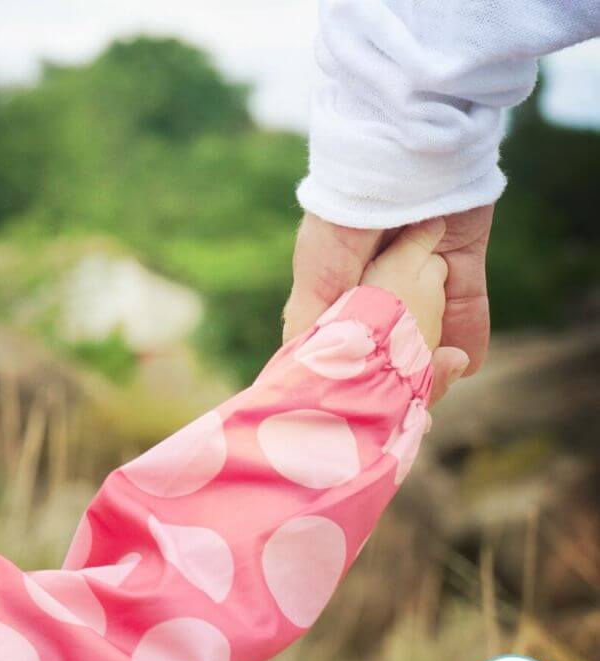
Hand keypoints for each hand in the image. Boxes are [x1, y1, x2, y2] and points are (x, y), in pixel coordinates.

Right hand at [282, 206, 493, 402]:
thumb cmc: (346, 210)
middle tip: (403, 402)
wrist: (406, 148)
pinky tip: (467, 362)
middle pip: (391, 334)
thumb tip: (300, 366)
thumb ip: (312, 314)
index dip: (349, 367)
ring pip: (430, 323)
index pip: (343, 334)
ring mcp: (422, 267)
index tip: (355, 398)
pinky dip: (470, 332)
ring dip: (434, 357)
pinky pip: (469, 301)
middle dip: (396, 368)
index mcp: (338, 282)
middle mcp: (379, 278)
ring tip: (436, 387)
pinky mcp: (460, 256)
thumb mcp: (318, 267)